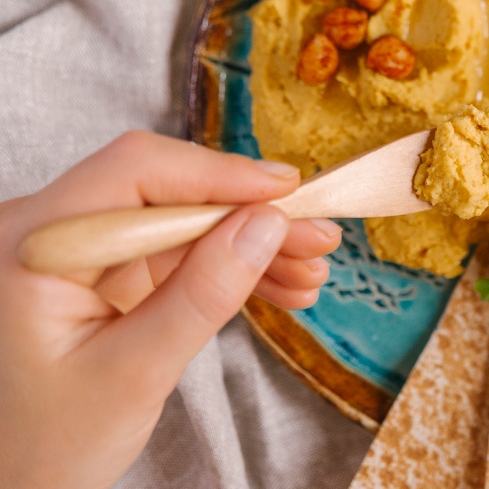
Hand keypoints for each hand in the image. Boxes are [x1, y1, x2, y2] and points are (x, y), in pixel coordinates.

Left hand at [0, 131, 341, 488]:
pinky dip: (231, 268)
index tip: (287, 192)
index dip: (219, 173)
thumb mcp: (133, 374)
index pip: (136, 172)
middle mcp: (53, 231)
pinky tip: (281, 285)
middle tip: (317, 237)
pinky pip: (181, 253)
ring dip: (252, 244)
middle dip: (250, 215)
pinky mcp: (107, 271)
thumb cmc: (46, 445)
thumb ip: (201, 295)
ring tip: (310, 272)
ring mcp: (82, 250)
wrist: (15, 486)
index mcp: (35, 244)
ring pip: (186, 221)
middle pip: (170, 192)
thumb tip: (266, 225)